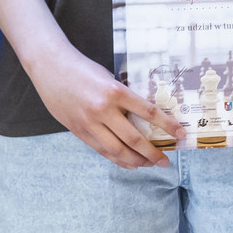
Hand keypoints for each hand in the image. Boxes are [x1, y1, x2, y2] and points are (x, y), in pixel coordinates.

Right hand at [34, 45, 182, 168]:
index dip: (167, 126)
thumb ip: (124, 98)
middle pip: (134, 139)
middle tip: (165, 160)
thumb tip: (145, 117)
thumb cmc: (84, 69)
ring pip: (117, 150)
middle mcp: (103, 110)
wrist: (51, 67)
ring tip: (149, 165)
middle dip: (152, 153)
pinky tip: (128, 163)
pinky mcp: (77, 131)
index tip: (181, 135)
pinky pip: (101, 150)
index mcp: (117, 92)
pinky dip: (116, 159)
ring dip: (136, 161)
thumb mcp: (110, 78)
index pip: (149, 113)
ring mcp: (88, 123)